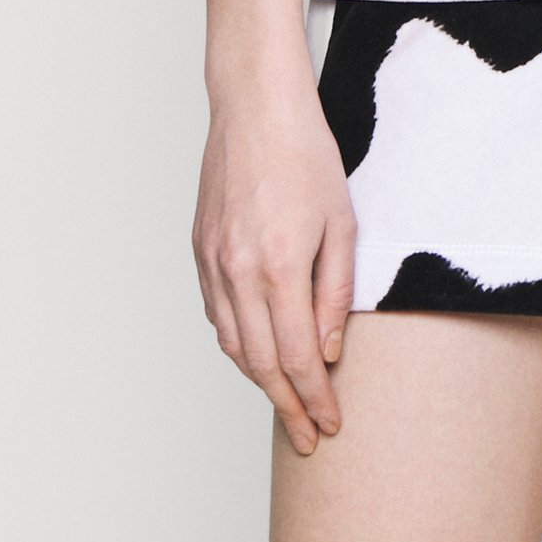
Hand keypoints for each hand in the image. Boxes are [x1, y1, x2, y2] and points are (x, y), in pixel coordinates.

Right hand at [192, 48, 357, 452]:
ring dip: (259, 380)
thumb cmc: (306, 153)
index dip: (314, 399)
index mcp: (279, 265)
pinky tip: (257, 350)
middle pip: (259, 363)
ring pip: (232, 344)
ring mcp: (213, 262)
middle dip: (286, 406)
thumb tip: (327, 352)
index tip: (330, 424)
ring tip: (287, 402)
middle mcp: (238, 271)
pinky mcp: (200, 250)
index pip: (295, 358)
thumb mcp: (341, 222)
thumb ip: (335, 293)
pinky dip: (237, 342)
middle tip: (308, 435)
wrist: (256, 106)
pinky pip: (216, 314)